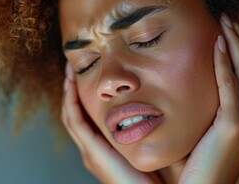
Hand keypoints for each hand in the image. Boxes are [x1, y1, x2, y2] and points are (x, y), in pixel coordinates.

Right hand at [61, 63, 161, 183]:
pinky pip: (76, 122)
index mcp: (106, 148)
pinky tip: (71, 85)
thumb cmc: (163, 176)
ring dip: (69, 92)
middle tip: (72, 65)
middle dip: (72, 89)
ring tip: (69, 70)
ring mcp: (91, 152)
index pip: (88, 117)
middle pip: (75, 114)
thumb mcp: (155, 144)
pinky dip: (71, 102)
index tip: (87, 72)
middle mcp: (94, 150)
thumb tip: (168, 102)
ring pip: (72, 116)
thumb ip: (155, 126)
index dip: (84, 95)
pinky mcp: (93, 154)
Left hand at [179, 15, 238, 182]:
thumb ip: (216, 105)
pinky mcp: (234, 125)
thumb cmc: (203, 159)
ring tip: (224, 23)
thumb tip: (205, 83)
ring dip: (235, 43)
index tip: (236, 29)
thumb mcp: (214, 127)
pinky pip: (229, 86)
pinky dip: (224, 62)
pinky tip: (217, 44)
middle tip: (229, 18)